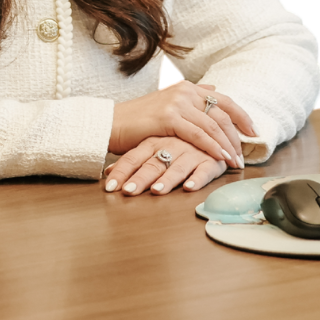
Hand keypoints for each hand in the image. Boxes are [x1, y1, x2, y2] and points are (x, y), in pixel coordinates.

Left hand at [103, 138, 227, 195]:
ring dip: (167, 179)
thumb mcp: (154, 146)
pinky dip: (197, 179)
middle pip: (153, 164)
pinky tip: (189, 187)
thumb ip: (133, 161)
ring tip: (157, 190)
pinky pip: (204, 170)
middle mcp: (171, 146)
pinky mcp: (210, 160)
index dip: (122, 171)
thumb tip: (108, 174)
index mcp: (153, 142)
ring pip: (177, 167)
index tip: (110, 187)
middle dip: (140, 178)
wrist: (211, 128)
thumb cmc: (178, 141)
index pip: (133, 158)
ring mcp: (191, 152)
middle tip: (129, 191)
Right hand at [109, 81, 255, 171]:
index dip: (242, 116)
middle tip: (246, 154)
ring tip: (236, 161)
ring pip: (213, 125)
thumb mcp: (168, 104)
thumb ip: (191, 97)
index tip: (254, 131)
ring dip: (228, 145)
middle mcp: (184, 90)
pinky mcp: (169, 117)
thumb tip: (213, 89)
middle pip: (222, 113)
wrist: (111, 123)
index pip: (223, 100)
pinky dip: (213, 147)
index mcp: (186, 87)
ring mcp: (177, 102)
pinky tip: (221, 158)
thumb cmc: (138, 120)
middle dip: (237, 135)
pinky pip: (199, 135)